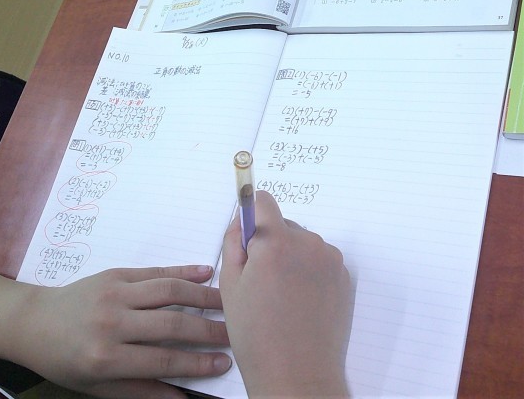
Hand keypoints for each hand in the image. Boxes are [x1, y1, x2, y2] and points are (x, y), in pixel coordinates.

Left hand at [12, 265, 231, 398]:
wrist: (34, 322)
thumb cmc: (65, 360)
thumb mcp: (98, 387)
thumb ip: (142, 391)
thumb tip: (183, 398)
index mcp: (106, 357)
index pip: (163, 360)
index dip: (197, 363)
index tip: (224, 362)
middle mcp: (112, 322)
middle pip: (172, 324)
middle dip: (208, 330)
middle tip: (234, 333)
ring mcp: (114, 293)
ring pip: (168, 291)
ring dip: (202, 295)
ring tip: (227, 302)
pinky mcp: (115, 274)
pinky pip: (155, 271)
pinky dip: (182, 271)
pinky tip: (205, 272)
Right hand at [220, 191, 350, 397]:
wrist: (297, 374)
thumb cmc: (258, 335)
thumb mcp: (230, 284)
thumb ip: (233, 242)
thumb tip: (239, 220)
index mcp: (275, 243)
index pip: (263, 201)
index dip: (250, 213)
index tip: (246, 228)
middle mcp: (308, 244)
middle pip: (282, 224)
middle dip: (269, 242)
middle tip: (259, 279)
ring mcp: (331, 261)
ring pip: (301, 243)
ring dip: (290, 257)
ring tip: (280, 295)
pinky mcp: (344, 277)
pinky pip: (319, 261)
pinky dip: (308, 272)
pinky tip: (299, 301)